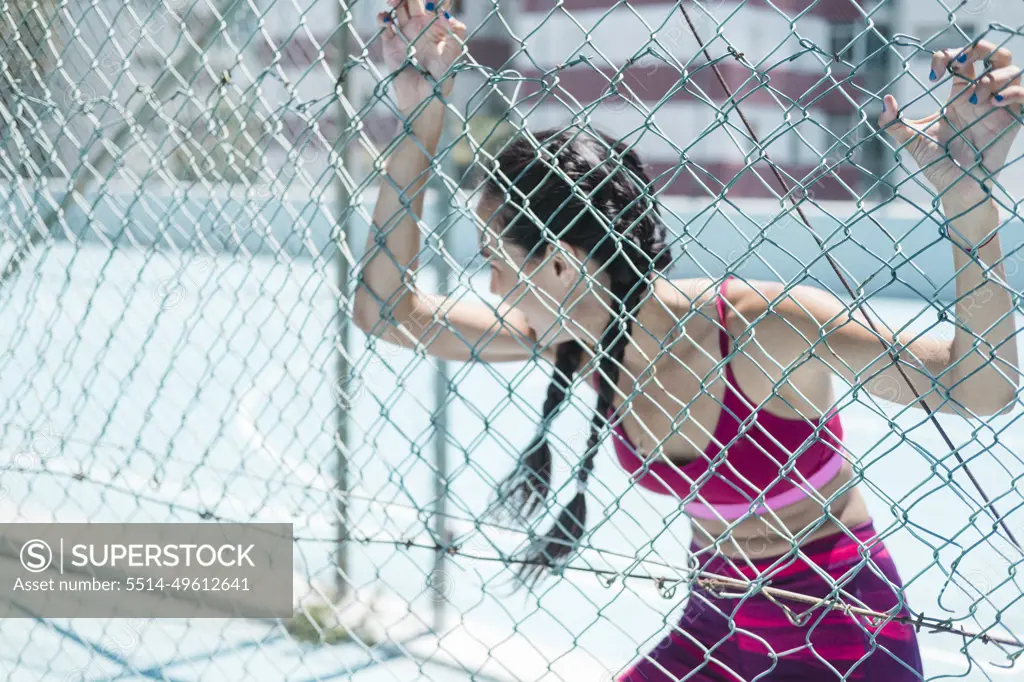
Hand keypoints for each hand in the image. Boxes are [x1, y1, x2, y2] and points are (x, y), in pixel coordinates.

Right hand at [378, 0, 465, 114]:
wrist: (420, 102)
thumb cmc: (441, 82)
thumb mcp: (453, 58)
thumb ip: (455, 34)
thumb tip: (445, 14)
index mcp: (437, 26)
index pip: (435, 3)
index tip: (429, 2)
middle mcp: (420, 26)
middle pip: (413, 0)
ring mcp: (404, 33)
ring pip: (398, 8)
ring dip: (394, 1)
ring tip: (392, 2)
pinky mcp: (390, 43)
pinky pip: (385, 25)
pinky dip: (383, 19)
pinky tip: (386, 20)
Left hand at [878, 40, 1023, 206]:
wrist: (954, 188)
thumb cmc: (937, 164)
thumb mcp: (911, 140)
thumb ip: (893, 122)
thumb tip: (886, 101)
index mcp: (959, 95)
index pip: (962, 60)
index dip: (949, 55)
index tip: (934, 73)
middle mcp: (981, 96)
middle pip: (994, 55)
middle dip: (980, 48)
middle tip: (960, 63)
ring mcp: (999, 108)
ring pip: (1012, 71)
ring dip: (994, 76)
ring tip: (976, 97)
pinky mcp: (1012, 122)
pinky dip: (1014, 92)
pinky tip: (996, 102)